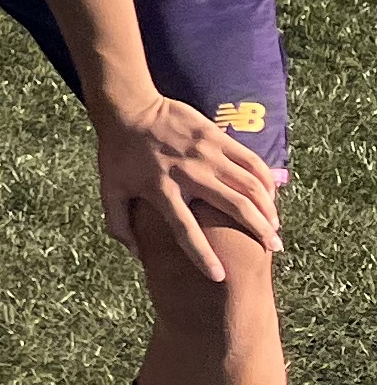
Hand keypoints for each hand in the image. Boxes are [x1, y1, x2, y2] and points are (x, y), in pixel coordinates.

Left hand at [95, 96, 287, 280]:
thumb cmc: (118, 153)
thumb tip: (136, 254)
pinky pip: (250, 160)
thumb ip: (118, 223)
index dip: (203, 255)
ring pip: (249, 184)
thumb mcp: (109, 188)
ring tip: (275, 225)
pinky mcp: (215, 136)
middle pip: (233, 207)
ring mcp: (205, 153)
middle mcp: (188, 174)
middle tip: (274, 247)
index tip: (219, 277)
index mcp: (161, 190)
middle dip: (259, 230)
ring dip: (267, 207)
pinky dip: (265, 178)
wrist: (127, 108)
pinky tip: (272, 193)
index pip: (185, 230)